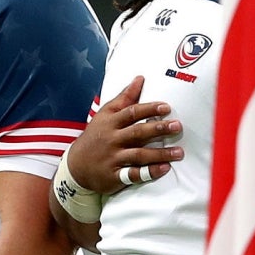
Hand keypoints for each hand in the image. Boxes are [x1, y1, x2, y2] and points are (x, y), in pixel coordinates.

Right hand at [64, 75, 180, 193]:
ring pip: (138, 155)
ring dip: (160, 153)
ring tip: (179, 152)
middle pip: (137, 133)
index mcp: (110, 122)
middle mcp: (112, 139)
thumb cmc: (96, 136)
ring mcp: (113, 158)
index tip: (166, 107)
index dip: (149, 109)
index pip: (131, 113)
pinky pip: (134, 174)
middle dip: (158, 129)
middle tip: (177, 126)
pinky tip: (164, 168)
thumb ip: (124, 98)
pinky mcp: (114, 176)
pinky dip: (149, 172)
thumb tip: (140, 78)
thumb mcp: (105, 115)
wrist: (75, 165)